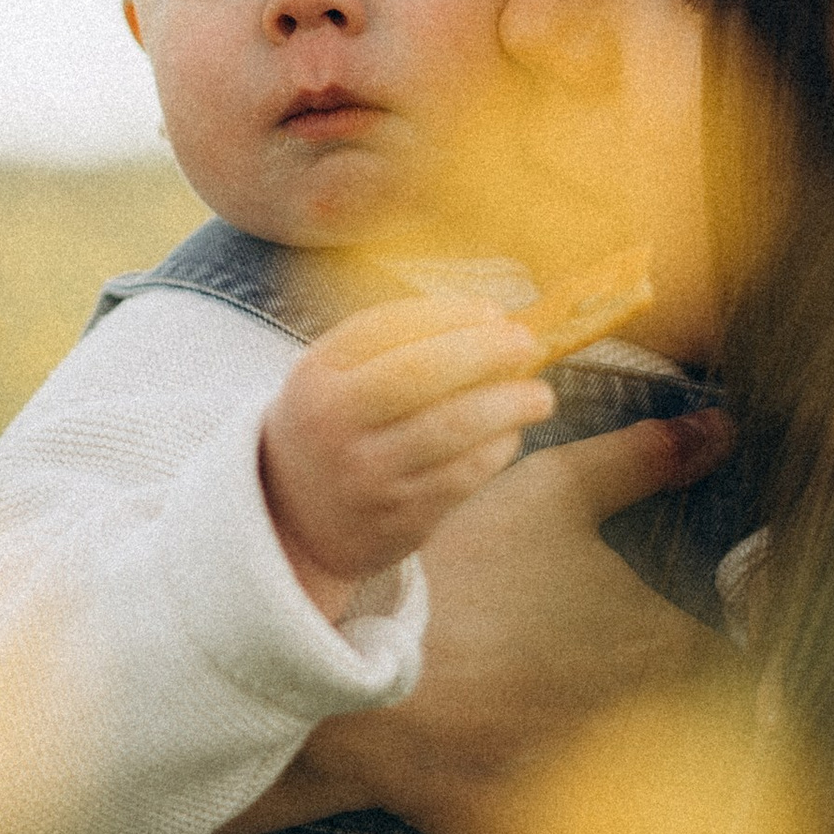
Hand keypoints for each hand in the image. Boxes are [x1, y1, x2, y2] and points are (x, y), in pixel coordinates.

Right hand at [258, 294, 554, 615]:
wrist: (295, 521)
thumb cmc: (334, 427)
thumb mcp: (335, 376)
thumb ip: (395, 340)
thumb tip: (489, 317)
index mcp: (319, 379)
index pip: (388, 330)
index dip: (450, 316)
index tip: (494, 313)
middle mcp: (339, 427)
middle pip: (422, 375)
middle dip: (486, 353)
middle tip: (526, 344)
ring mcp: (370, 477)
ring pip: (453, 429)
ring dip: (508, 405)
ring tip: (538, 396)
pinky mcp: (403, 519)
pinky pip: (465, 475)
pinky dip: (498, 449)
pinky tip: (510, 434)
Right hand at [300, 406, 735, 833]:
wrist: (351, 658)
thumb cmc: (458, 568)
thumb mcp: (549, 493)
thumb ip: (644, 460)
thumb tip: (724, 428)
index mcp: (671, 646)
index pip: (757, 673)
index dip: (754, 667)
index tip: (741, 662)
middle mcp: (650, 728)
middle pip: (720, 750)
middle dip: (713, 736)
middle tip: (679, 718)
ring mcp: (594, 795)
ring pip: (676, 822)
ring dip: (677, 807)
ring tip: (642, 777)